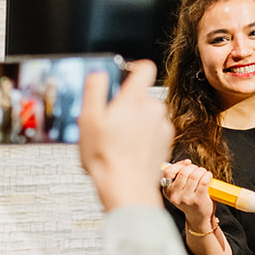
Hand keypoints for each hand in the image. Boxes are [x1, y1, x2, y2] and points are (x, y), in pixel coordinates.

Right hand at [78, 61, 173, 209]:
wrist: (127, 187)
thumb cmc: (107, 157)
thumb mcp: (88, 119)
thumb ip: (95, 89)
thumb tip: (99, 74)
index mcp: (135, 99)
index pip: (145, 68)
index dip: (133, 68)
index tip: (124, 76)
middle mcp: (154, 109)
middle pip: (141, 94)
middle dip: (126, 103)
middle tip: (109, 121)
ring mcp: (162, 126)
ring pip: (148, 113)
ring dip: (135, 120)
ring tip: (117, 139)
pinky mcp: (166, 141)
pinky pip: (154, 129)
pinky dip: (143, 135)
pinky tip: (129, 148)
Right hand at [160, 159, 216, 228]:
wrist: (198, 217)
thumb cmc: (190, 201)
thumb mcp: (179, 190)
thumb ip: (179, 177)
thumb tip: (186, 162)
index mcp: (168, 191)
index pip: (168, 172)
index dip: (179, 165)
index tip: (187, 163)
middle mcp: (175, 195)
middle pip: (184, 172)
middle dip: (193, 167)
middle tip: (198, 170)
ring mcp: (186, 199)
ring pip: (194, 176)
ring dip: (201, 171)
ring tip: (204, 173)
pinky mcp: (198, 200)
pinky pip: (203, 182)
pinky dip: (207, 176)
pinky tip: (208, 176)